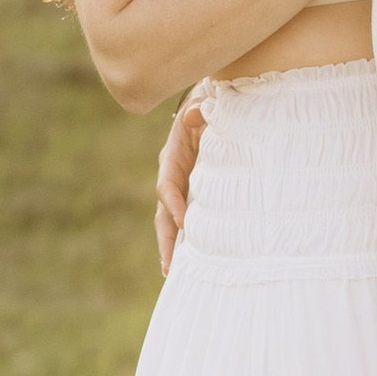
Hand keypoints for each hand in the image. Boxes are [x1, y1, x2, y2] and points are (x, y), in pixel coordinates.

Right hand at [154, 94, 206, 271]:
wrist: (213, 107)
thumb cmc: (210, 105)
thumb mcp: (204, 102)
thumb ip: (200, 108)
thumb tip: (194, 114)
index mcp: (172, 156)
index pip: (168, 185)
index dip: (174, 204)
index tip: (184, 223)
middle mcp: (172, 176)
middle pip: (163, 213)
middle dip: (165, 240)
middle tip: (169, 266)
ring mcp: (182, 188)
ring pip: (171, 222)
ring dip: (171, 247)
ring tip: (173, 273)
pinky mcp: (193, 194)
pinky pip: (187, 219)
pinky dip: (186, 240)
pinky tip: (192, 261)